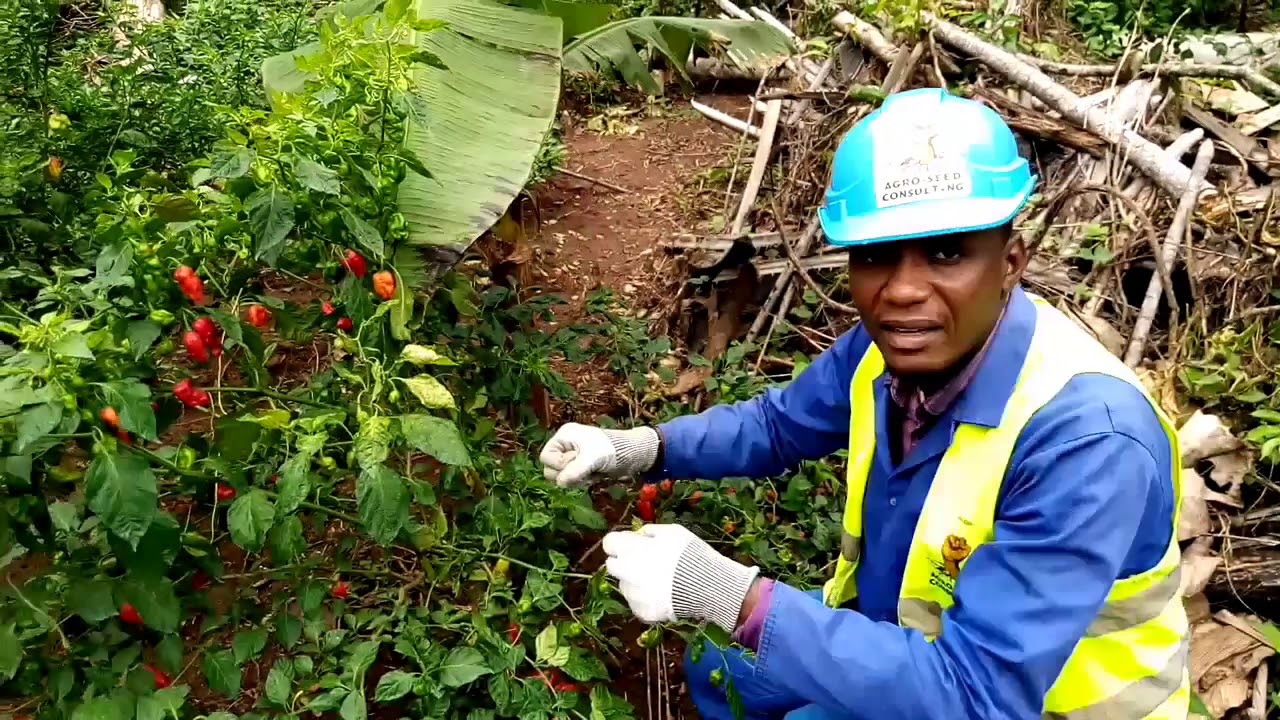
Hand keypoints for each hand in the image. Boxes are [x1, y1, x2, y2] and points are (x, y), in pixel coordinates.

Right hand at [539, 423, 658, 487]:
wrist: (631, 454)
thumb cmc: (611, 450)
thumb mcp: (592, 459)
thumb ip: (574, 471)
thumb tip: (560, 483)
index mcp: (564, 436)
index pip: (546, 457)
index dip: (559, 464)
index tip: (575, 462)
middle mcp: (565, 445)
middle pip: (551, 469)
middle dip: (569, 474)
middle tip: (586, 470)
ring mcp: (573, 457)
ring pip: (562, 477)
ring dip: (577, 479)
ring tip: (592, 473)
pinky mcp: (581, 467)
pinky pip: (572, 480)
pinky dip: (583, 480)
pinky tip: (595, 476)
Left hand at [602, 524, 759, 631]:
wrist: (708, 586)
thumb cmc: (690, 553)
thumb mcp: (672, 532)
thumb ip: (649, 532)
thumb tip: (637, 536)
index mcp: (631, 550)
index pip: (609, 543)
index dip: (620, 543)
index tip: (631, 544)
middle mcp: (626, 573)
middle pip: (612, 566)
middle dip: (624, 562)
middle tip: (643, 562)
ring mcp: (634, 595)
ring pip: (625, 586)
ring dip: (635, 581)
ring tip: (660, 581)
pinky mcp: (643, 612)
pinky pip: (638, 603)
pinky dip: (647, 599)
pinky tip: (663, 595)